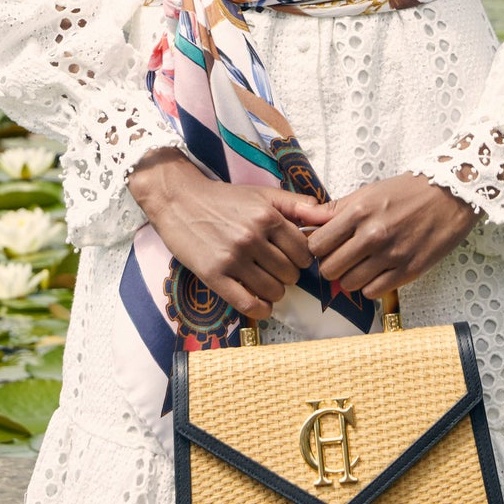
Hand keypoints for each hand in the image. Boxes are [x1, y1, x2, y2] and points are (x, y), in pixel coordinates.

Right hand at [127, 147, 334, 320]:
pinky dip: (261, 309)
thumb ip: (295, 204)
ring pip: (273, 290)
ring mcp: (232, 258)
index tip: (292, 258)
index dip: (303, 258)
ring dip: (274, 291)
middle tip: (276, 269)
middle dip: (288, 274)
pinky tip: (261, 303)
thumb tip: (324, 215)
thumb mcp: (261, 194)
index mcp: (267, 217)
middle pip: (291, 273)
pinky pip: (248, 303)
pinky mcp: (213, 275)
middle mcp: (252, 237)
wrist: (178, 200)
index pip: (304, 251)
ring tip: (265, 282)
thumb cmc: (223, 198)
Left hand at [306, 172, 480, 300]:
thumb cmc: (408, 191)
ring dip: (350, 277)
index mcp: (358, 212)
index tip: (326, 246)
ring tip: (361, 265)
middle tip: (343, 257)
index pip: (316, 245)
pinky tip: (377, 272)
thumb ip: (334, 209)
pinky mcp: (409, 271)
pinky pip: (372, 292)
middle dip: (331, 265)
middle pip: (329, 269)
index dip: (318, 248)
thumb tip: (304, 219)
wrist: (451, 195)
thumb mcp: (368, 192)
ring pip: (349, 284)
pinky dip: (370, 286)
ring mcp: (391, 255)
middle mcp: (373, 235)